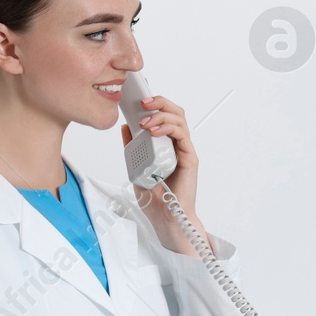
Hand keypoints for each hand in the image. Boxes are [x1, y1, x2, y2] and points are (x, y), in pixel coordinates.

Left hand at [120, 92, 206, 255]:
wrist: (165, 218)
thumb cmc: (155, 197)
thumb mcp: (135, 167)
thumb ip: (133, 148)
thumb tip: (126, 127)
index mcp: (165, 144)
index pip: (163, 115)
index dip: (154, 103)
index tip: (137, 97)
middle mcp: (177, 144)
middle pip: (174, 112)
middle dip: (159, 102)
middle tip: (142, 102)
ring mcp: (184, 150)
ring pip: (179, 119)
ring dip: (161, 114)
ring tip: (145, 119)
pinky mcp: (190, 158)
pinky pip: (182, 135)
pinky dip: (167, 128)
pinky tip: (153, 130)